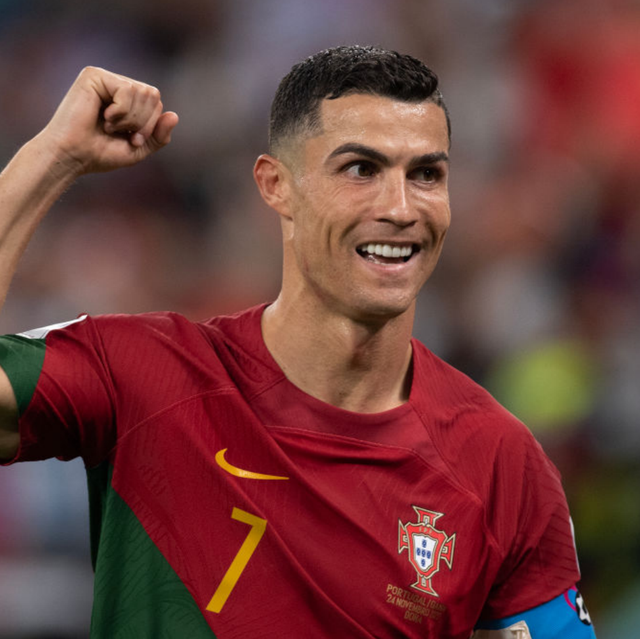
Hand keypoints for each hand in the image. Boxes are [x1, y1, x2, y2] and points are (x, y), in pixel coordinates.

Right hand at [38, 66, 178, 175]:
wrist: (73, 157)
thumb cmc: (100, 153)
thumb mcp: (138, 148)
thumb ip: (159, 135)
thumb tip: (175, 115)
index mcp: (128, 100)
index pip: (157, 104)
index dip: (151, 126)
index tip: (132, 140)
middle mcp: (117, 85)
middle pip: (153, 95)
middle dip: (143, 122)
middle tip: (121, 133)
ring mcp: (105, 78)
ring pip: (142, 92)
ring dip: (130, 118)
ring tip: (109, 125)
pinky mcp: (94, 75)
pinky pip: (127, 89)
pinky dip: (121, 110)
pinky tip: (103, 116)